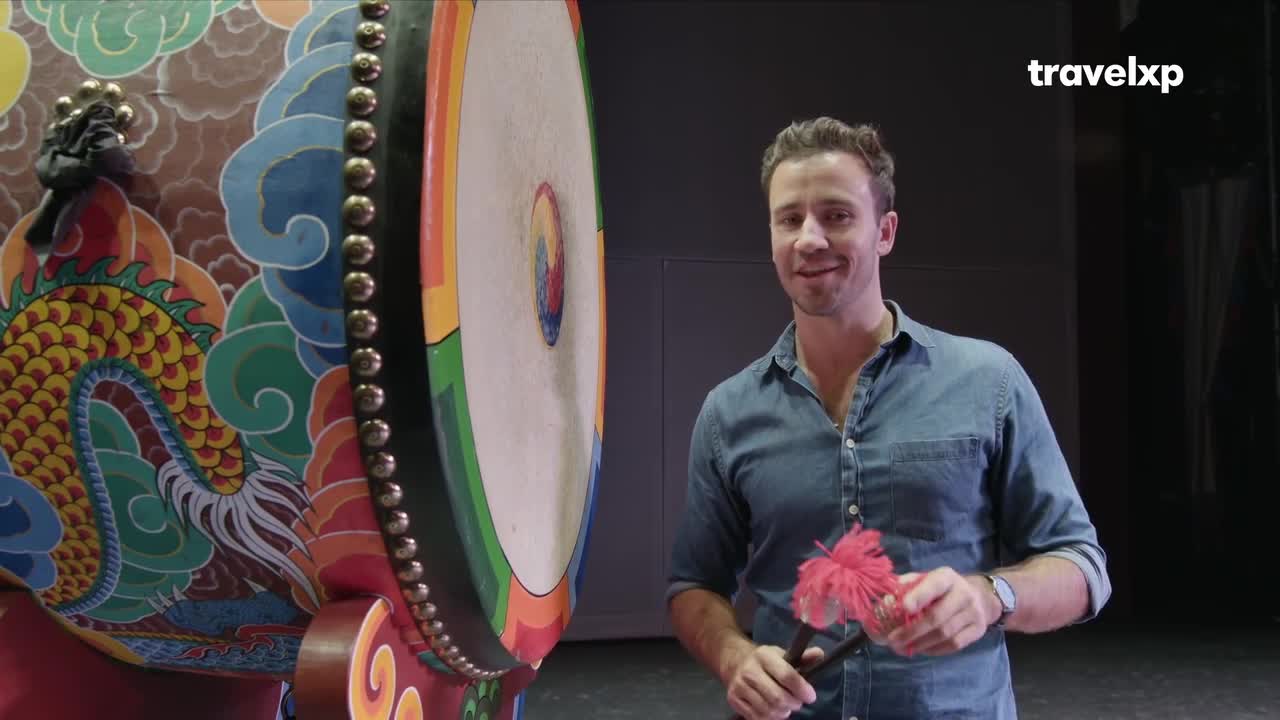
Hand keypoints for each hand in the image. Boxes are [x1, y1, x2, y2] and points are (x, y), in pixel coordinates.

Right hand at [725, 644, 823, 718]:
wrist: (734, 662)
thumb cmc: (764, 661)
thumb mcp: (781, 654)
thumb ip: (802, 657)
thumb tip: (820, 654)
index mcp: (764, 656)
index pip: (786, 675)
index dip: (801, 689)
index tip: (811, 696)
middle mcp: (750, 670)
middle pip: (777, 697)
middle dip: (793, 704)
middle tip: (797, 703)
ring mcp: (740, 686)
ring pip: (768, 710)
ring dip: (782, 713)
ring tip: (786, 707)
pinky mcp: (734, 699)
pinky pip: (756, 717)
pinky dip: (769, 718)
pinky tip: (773, 711)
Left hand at [869, 568, 999, 655]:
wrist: (979, 597)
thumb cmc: (941, 589)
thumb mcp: (925, 580)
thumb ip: (906, 586)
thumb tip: (885, 600)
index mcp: (947, 577)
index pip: (933, 585)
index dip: (919, 596)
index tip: (903, 607)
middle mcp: (964, 593)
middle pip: (937, 616)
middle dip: (912, 631)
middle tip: (893, 640)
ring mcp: (974, 613)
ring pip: (945, 634)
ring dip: (920, 644)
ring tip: (901, 648)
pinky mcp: (978, 630)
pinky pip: (954, 645)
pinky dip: (934, 650)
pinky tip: (920, 649)